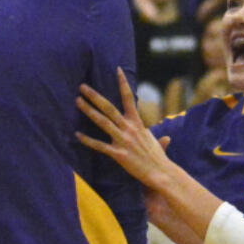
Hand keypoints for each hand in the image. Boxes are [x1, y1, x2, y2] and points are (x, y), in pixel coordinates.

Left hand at [76, 69, 173, 187]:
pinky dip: (87, 141)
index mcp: (137, 123)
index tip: (117, 69)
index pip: (129, 98)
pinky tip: (77, 135)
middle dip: (95, 96)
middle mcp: (129, 128)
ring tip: (77, 101)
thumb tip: (166, 139)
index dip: (123, 83)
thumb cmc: (158, 159)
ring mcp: (123, 140)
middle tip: (82, 86)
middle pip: (109, 107)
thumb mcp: (158, 144)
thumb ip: (159, 140)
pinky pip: (99, 146)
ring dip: (88, 111)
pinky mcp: (118, 154)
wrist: (161, 173)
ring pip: (102, 122)